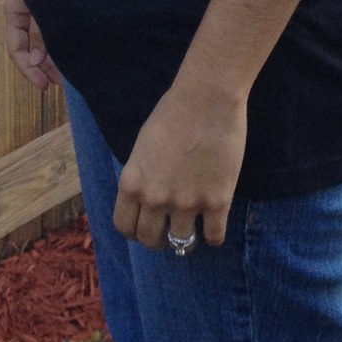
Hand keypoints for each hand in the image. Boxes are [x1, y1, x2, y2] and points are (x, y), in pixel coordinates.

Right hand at [3, 0, 60, 90]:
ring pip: (45, 36)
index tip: (44, 85)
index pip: (15, 44)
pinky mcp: (62, 1)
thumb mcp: (42, 2)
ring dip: (54, 55)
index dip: (27, 68)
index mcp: (17, 6)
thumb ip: (39, 32)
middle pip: (31, 44)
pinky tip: (75, 51)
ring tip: (69, 70)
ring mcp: (45, 4)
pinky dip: (63, 40)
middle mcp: (28, 7)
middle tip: (59, 81)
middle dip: (43, 65)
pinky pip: (58, 25)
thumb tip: (34, 61)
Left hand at [113, 81, 245, 249]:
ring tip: (192, 228)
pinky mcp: (217, 202)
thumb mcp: (143, 146)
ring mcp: (187, 203)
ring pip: (181, 244)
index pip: (124, 227)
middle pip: (150, 240)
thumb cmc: (173, 112)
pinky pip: (214, 237)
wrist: (207, 97)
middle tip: (169, 229)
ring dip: (185, 239)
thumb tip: (145, 199)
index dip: (134, 230)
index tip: (145, 225)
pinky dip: (213, 235)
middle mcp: (155, 198)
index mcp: (132, 182)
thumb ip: (142, 176)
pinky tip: (214, 224)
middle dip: (159, 238)